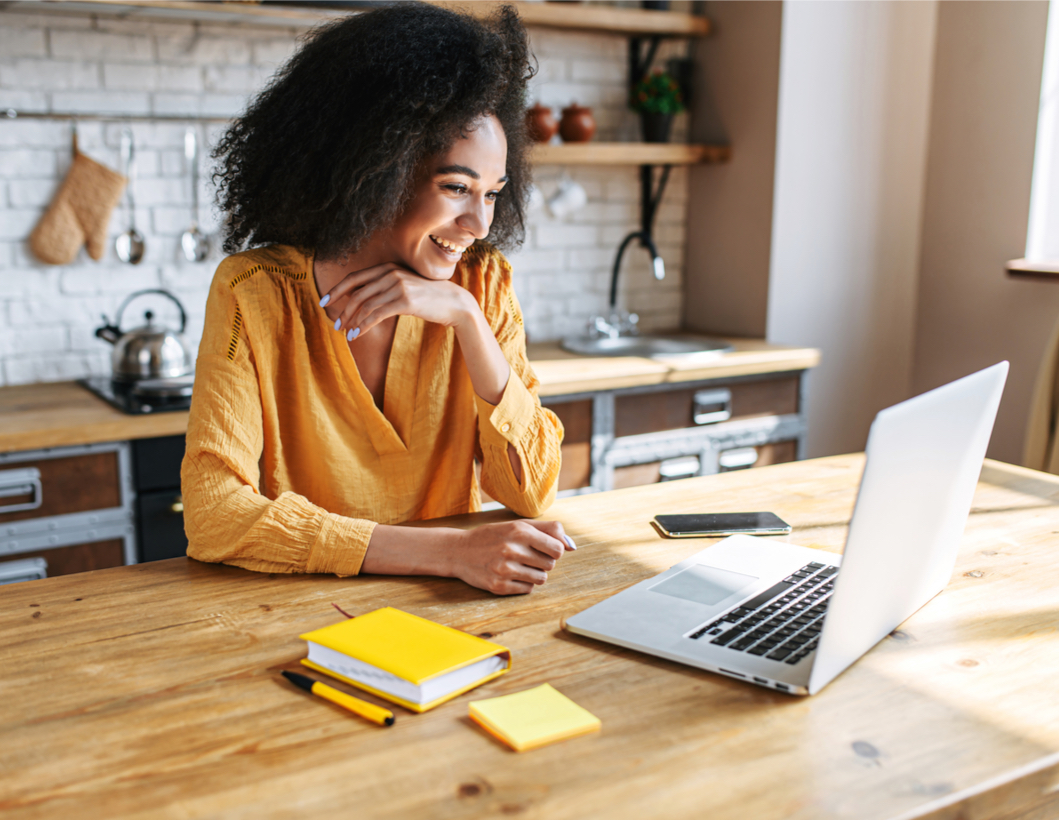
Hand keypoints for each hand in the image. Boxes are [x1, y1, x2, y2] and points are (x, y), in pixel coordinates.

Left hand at [320, 261, 474, 338]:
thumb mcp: (404, 286)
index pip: (355, 277)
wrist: (454, 302)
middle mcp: (391, 273)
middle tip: (336, 324)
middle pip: (357, 293)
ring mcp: (398, 286)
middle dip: (343, 310)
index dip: (337, 289)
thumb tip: (358, 298)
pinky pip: (377, 314)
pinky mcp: (405, 300)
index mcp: (388, 267)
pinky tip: (357, 334)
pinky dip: (363, 326)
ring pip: (365, 305)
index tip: (324, 300)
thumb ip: (383, 287)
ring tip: (346, 333)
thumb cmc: (428, 297)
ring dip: (352, 321)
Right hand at [447, 520, 575, 594]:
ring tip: (519, 565)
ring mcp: (504, 570)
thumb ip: (548, 530)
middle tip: (527, 556)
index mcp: (519, 531)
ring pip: (541, 579)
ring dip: (535, 574)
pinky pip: (527, 590)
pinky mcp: (498, 586)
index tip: (544, 548)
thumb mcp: (517, 525)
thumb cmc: (493, 536)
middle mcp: (511, 550)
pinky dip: (523, 584)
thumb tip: (572, 546)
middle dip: (543, 561)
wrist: (458, 551)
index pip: (557, 548)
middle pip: (550, 565)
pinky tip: (510, 574)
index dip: (554, 550)